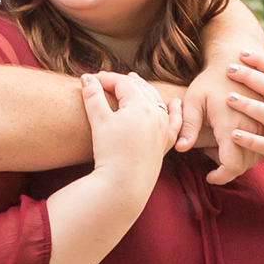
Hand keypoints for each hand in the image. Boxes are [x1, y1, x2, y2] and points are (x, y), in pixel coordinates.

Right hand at [84, 71, 178, 193]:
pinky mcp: (165, 144)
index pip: (122, 83)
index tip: (89, 80)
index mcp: (140, 105)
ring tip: (137, 83)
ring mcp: (163, 129)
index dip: (105, 78)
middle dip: (124, 82)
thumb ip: (93, 97)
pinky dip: (175, 110)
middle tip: (108, 80)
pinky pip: (175, 122)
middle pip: (140, 89)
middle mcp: (156, 114)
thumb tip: (87, 79)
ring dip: (146, 90)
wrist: (124, 185)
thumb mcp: (99, 121)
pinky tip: (176, 104)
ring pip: (157, 101)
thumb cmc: (111, 153)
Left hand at [179, 63, 263, 184]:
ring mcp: (263, 125)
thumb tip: (181, 148)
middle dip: (227, 169)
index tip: (210, 177)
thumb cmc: (210, 81)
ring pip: (255, 158)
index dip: (221, 176)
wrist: (235, 60)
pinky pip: (263, 147)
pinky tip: (237, 143)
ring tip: (221, 149)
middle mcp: (251, 127)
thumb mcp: (194, 101)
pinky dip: (250, 152)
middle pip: (243, 165)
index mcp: (231, 124)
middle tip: (212, 160)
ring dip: (239, 161)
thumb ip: (188, 126)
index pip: (231, 165)